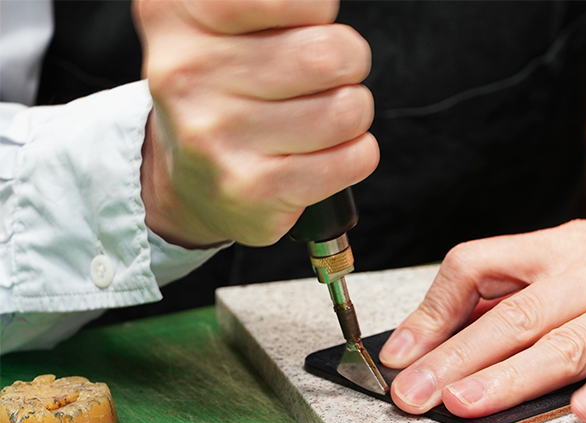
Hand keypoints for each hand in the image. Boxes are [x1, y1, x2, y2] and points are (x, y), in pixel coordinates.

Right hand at [133, 0, 377, 247]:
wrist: (191, 182)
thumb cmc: (226, 88)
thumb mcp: (220, 22)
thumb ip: (271, 4)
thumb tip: (322, 8)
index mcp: (175, 14)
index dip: (314, 8)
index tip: (302, 25)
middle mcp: (187, 72)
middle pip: (329, 52)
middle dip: (347, 62)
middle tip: (323, 76)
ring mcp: (217, 135)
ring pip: (348, 109)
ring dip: (352, 112)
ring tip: (317, 117)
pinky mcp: (252, 188)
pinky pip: (355, 157)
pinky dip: (356, 153)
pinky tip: (322, 154)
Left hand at [380, 196, 585, 422]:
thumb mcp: (581, 255)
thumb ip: (524, 288)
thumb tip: (456, 326)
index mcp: (557, 247)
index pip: (477, 264)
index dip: (434, 309)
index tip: (402, 351)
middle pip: (514, 315)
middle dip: (455, 357)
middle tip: (413, 394)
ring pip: (568, 342)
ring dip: (513, 376)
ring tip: (467, 405)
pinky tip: (582, 412)